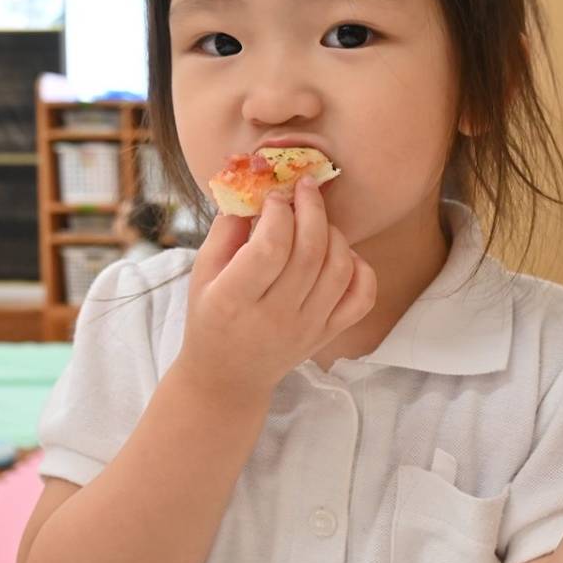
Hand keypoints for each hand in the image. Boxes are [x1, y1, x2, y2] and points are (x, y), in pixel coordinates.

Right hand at [176, 175, 377, 394]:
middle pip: (310, 253)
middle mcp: (275, 316)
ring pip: (339, 269)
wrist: (229, 376)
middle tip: (306, 186)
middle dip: (312, 208)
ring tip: (318, 220)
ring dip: (334, 233)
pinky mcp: (328, 334)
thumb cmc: (211, 316)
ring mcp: (307, 328)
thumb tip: (257, 192)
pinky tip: (341, 255)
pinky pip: (361, 298)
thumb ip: (225, 231)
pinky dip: (360, 269)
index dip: (279, 212)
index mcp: (235, 299)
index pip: (270, 247)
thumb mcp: (201, 274)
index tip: (275, 196)